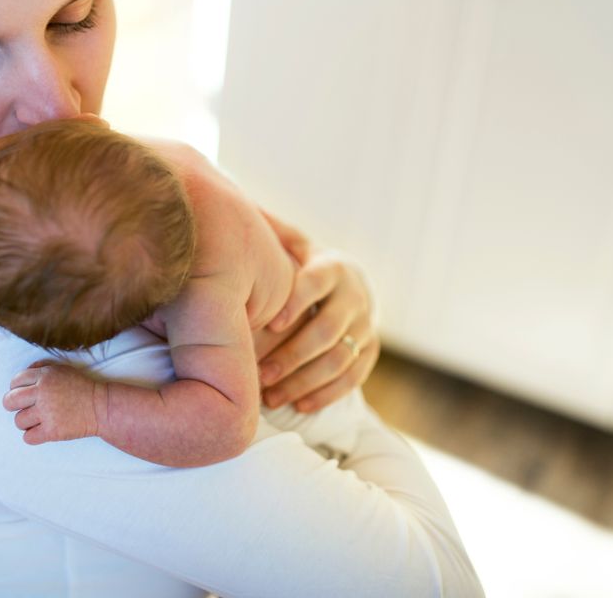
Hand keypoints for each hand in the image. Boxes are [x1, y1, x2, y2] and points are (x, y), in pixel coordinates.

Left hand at [3, 360, 104, 444]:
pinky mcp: (52, 431)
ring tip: (38, 420)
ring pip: (18, 421)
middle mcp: (43, 393)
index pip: (15, 382)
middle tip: (25, 408)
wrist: (101, 406)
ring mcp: (47, 413)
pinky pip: (28, 437)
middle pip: (9, 401)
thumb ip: (41, 368)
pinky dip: (33, 436)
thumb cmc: (81, 387)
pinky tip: (41, 431)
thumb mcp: (61, 369)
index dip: (16, 389)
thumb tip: (24, 374)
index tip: (24, 395)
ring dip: (26, 422)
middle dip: (13, 405)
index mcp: (45, 376)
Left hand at [255, 250, 379, 412]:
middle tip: (261, 374)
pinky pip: (353, 377)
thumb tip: (243, 206)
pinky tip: (299, 406)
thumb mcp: (294, 245)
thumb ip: (273, 234)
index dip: (297, 303)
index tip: (272, 323)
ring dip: (304, 381)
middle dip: (292, 355)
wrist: (348, 282)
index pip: (317, 284)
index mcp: (334, 267)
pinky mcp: (370, 351)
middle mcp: (355, 297)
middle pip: (327, 330)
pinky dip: (326, 393)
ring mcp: (366, 325)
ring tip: (271, 396)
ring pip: (339, 358)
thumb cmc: (304, 265)